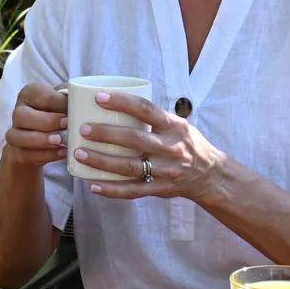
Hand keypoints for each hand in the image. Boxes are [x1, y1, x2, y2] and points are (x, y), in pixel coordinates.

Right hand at [0, 82, 68, 171]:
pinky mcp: (17, 152)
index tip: (76, 109)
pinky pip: (26, 154)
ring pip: (18, 136)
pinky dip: (46, 155)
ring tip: (61, 141)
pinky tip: (62, 153)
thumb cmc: (58, 115)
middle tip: (67, 125)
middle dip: (47, 121)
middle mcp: (19, 111)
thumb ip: (71, 98)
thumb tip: (85, 100)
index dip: (59, 102)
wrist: (43, 139)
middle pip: (22, 115)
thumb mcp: (63, 102)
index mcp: (30, 93)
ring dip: (42, 139)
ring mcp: (15, 133)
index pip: (42, 96)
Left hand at [70, 90, 230, 202]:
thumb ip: (152, 117)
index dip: (121, 102)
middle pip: (134, 139)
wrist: (210, 174)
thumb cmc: (186, 143)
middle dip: (106, 134)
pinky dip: (111, 190)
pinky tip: (92, 185)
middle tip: (83, 129)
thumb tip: (116, 100)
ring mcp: (165, 170)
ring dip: (102, 161)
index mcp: (174, 126)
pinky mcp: (159, 189)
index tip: (98, 98)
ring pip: (129, 167)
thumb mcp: (177, 125)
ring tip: (79, 154)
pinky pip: (132, 191)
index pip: (146, 109)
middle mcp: (171, 148)